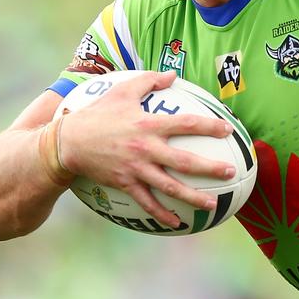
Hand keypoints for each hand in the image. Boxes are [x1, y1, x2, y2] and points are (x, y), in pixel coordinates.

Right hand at [58, 71, 235, 227]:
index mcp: (148, 125)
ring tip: (212, 204)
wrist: (68, 142)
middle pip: (184, 161)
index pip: (186, 125)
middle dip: (210, 168)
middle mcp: (146, 149)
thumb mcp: (122, 91)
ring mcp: (136, 169)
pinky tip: (178, 223)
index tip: (228, 129)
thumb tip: (172, 76)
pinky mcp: (126, 183)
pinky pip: (148, 202)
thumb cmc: (97, 113)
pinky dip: (163, 213)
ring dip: (193, 197)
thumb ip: (148, 80)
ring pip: (170, 186)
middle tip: (231, 171)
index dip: (209, 126)